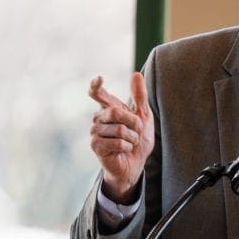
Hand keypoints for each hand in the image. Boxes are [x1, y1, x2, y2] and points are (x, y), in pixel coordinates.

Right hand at [88, 72, 154, 202]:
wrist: (136, 163)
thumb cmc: (138, 139)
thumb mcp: (143, 116)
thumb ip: (139, 96)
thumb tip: (136, 74)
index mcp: (109, 109)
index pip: (98, 93)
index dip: (96, 86)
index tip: (99, 79)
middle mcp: (99, 118)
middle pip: (115, 112)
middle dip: (133, 122)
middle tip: (137, 131)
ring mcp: (95, 132)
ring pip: (118, 129)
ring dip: (132, 137)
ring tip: (130, 143)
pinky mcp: (96, 146)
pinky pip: (116, 142)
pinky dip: (126, 146)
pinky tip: (124, 150)